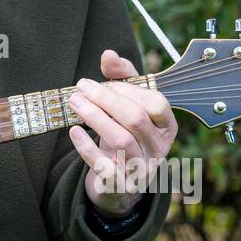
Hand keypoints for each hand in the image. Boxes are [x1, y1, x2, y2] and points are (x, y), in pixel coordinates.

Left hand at [67, 49, 177, 216]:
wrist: (118, 182)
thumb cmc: (124, 132)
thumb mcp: (127, 104)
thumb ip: (121, 77)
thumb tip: (108, 55)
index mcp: (166, 126)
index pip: (156, 103)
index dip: (128, 90)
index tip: (104, 83)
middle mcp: (159, 148)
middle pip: (135, 119)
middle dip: (105, 99)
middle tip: (80, 87)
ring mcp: (142, 169)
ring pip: (121, 140)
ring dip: (94, 117)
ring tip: (74, 102)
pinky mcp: (121, 185)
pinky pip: (104, 166)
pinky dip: (86, 147)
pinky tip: (73, 131)